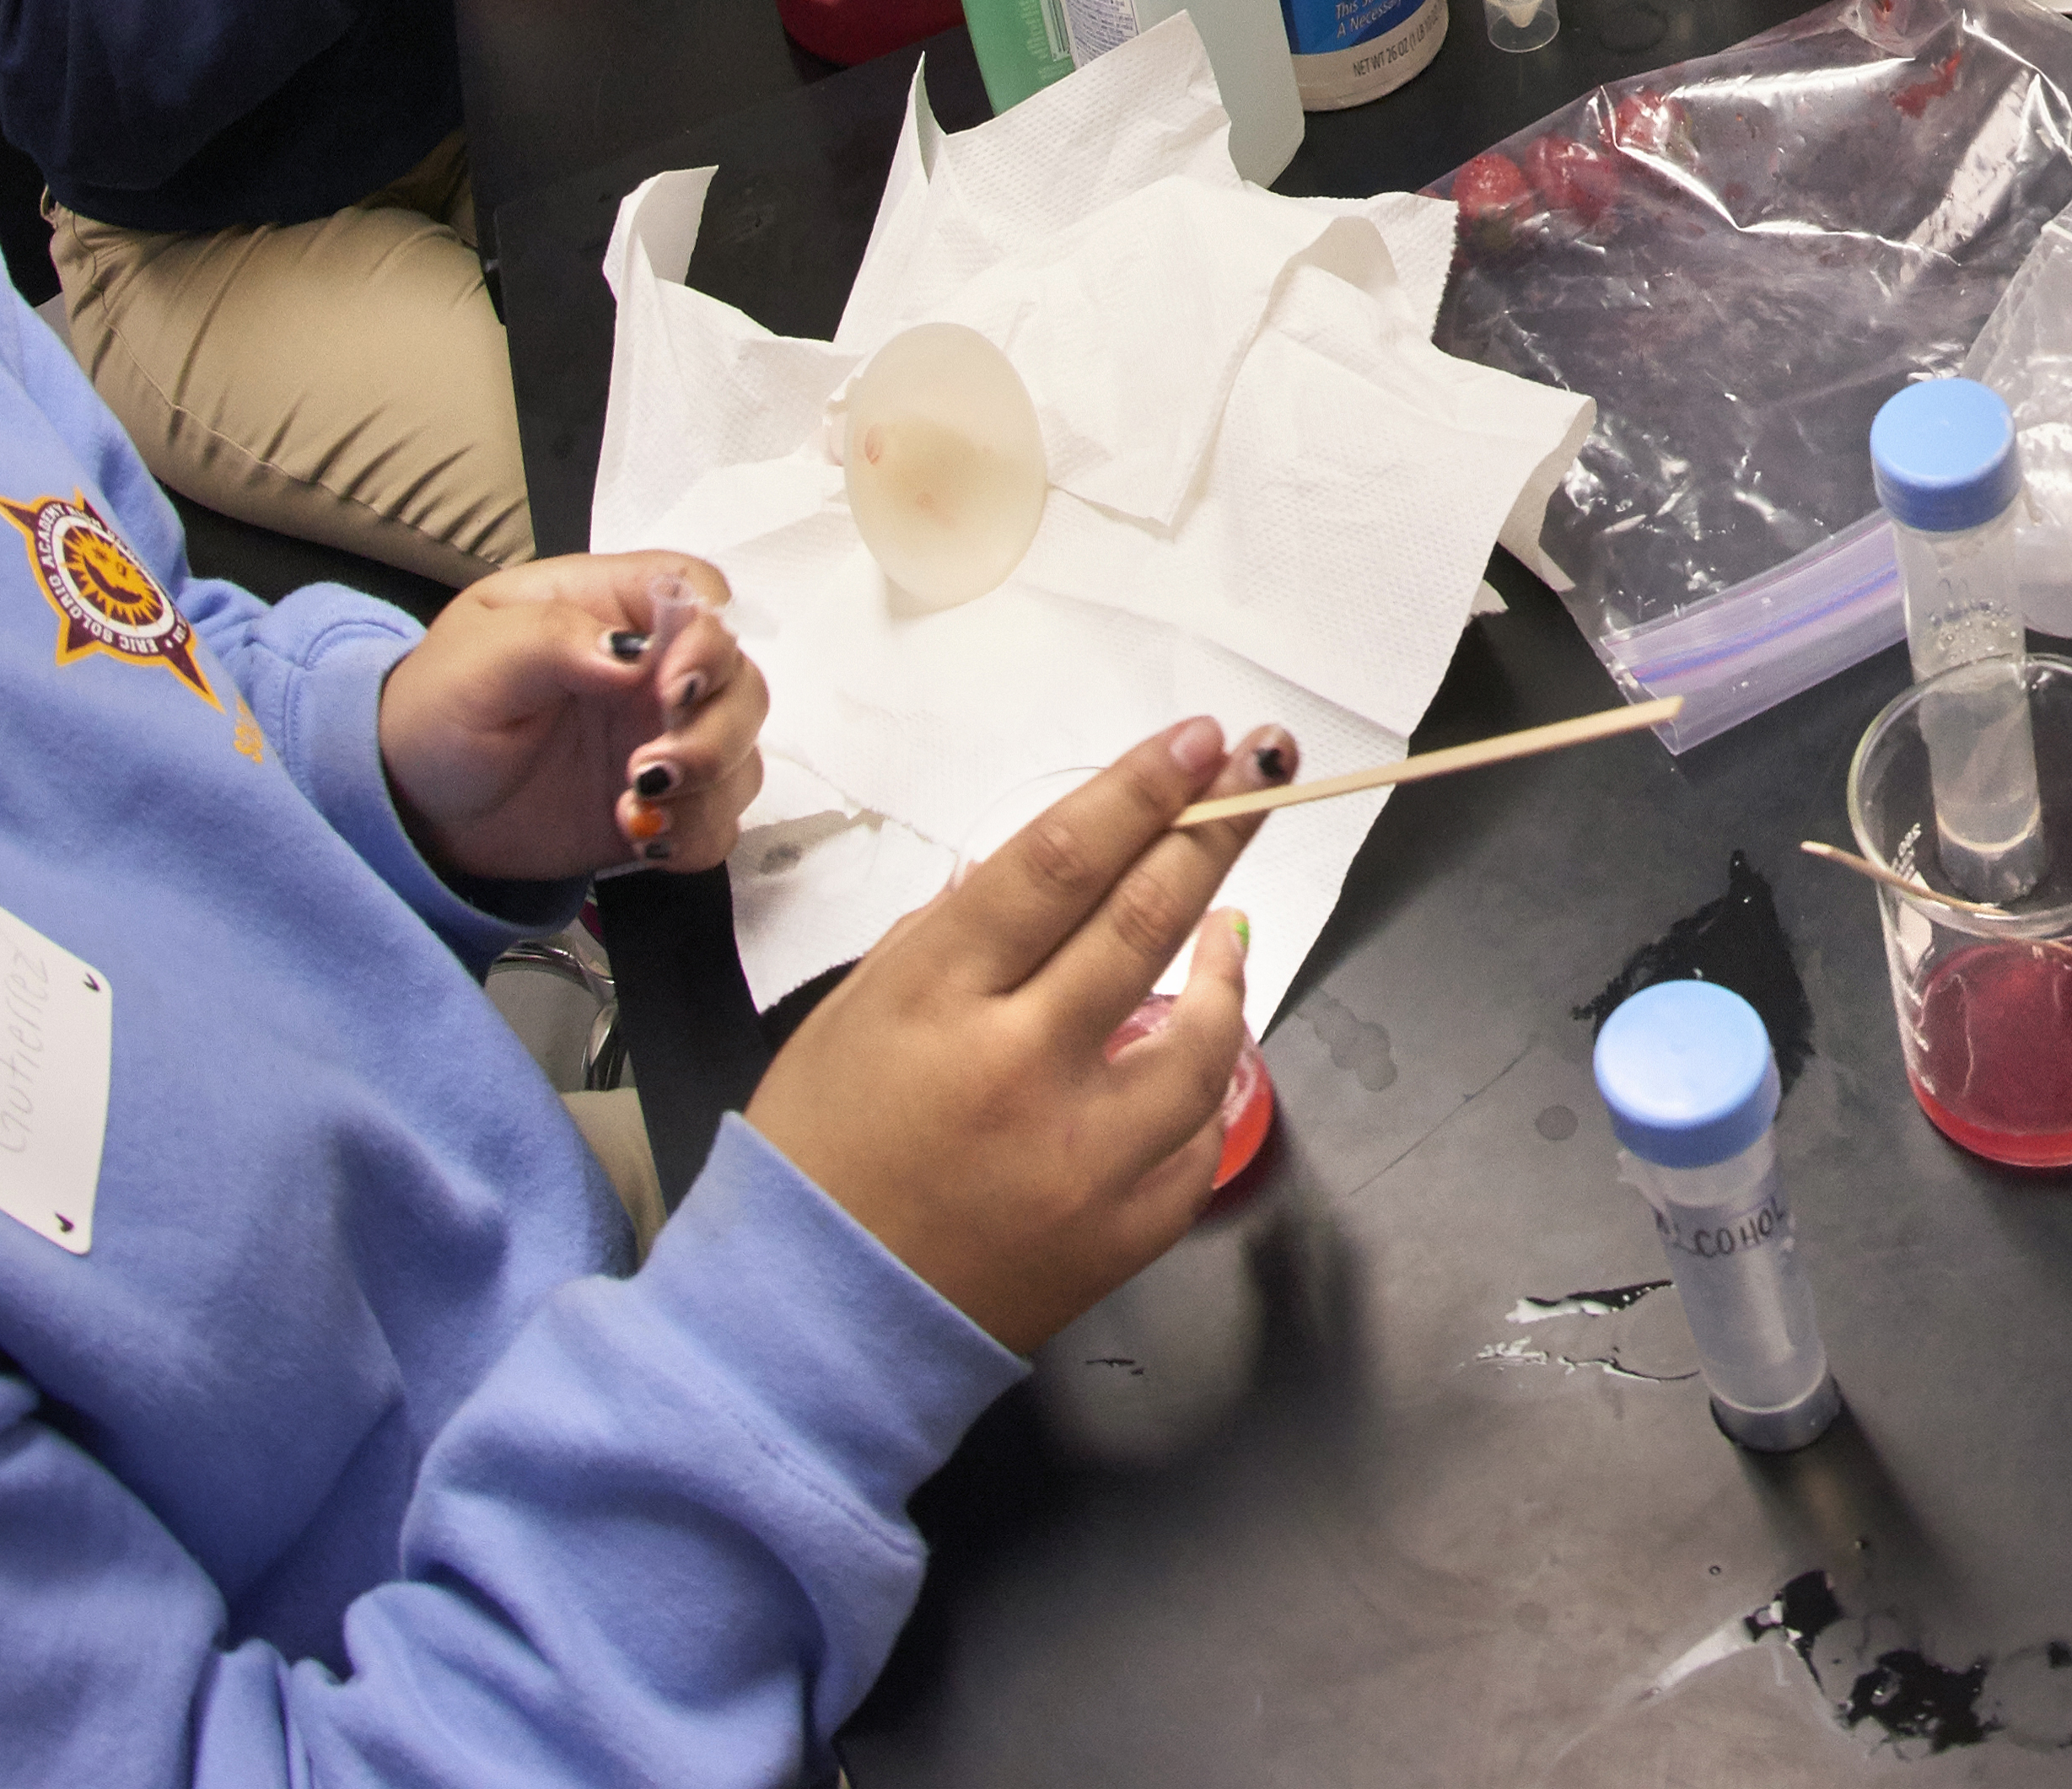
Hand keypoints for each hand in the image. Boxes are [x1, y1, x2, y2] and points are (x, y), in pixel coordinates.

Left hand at [374, 550, 763, 883]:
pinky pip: (718, 820)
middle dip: (715, 729)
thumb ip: (551, 638)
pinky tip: (643, 840)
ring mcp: (662, 738)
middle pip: (739, 679)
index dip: (708, 635)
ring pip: (742, 751)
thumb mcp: (474, 660)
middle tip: (652, 769)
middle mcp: (652, 669)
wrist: (413, 807)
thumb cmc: (435, 711)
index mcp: (610, 607)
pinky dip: (695, 834)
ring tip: (635, 810)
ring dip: (708, 786)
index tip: (672, 685)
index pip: (698, 592)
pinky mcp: (663, 803)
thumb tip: (634, 654)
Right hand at [741, 717, 1298, 1354]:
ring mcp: (1080, 1158)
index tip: (1201, 743)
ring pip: (1206, 1035)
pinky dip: (1204, 1090)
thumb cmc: (821, 1158)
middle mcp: (1015, 1069)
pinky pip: (1198, 1140)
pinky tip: (1197, 1057)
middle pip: (1144, 922)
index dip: (1140, 792)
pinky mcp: (1120, 1232)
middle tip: (1260, 774)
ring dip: (1232, 966)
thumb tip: (1041, 869)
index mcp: (933, 1001)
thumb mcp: (853, 1017)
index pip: (1060, 865)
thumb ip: (949, 937)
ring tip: (1231, 928)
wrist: (811, 1327)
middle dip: (1213, 832)